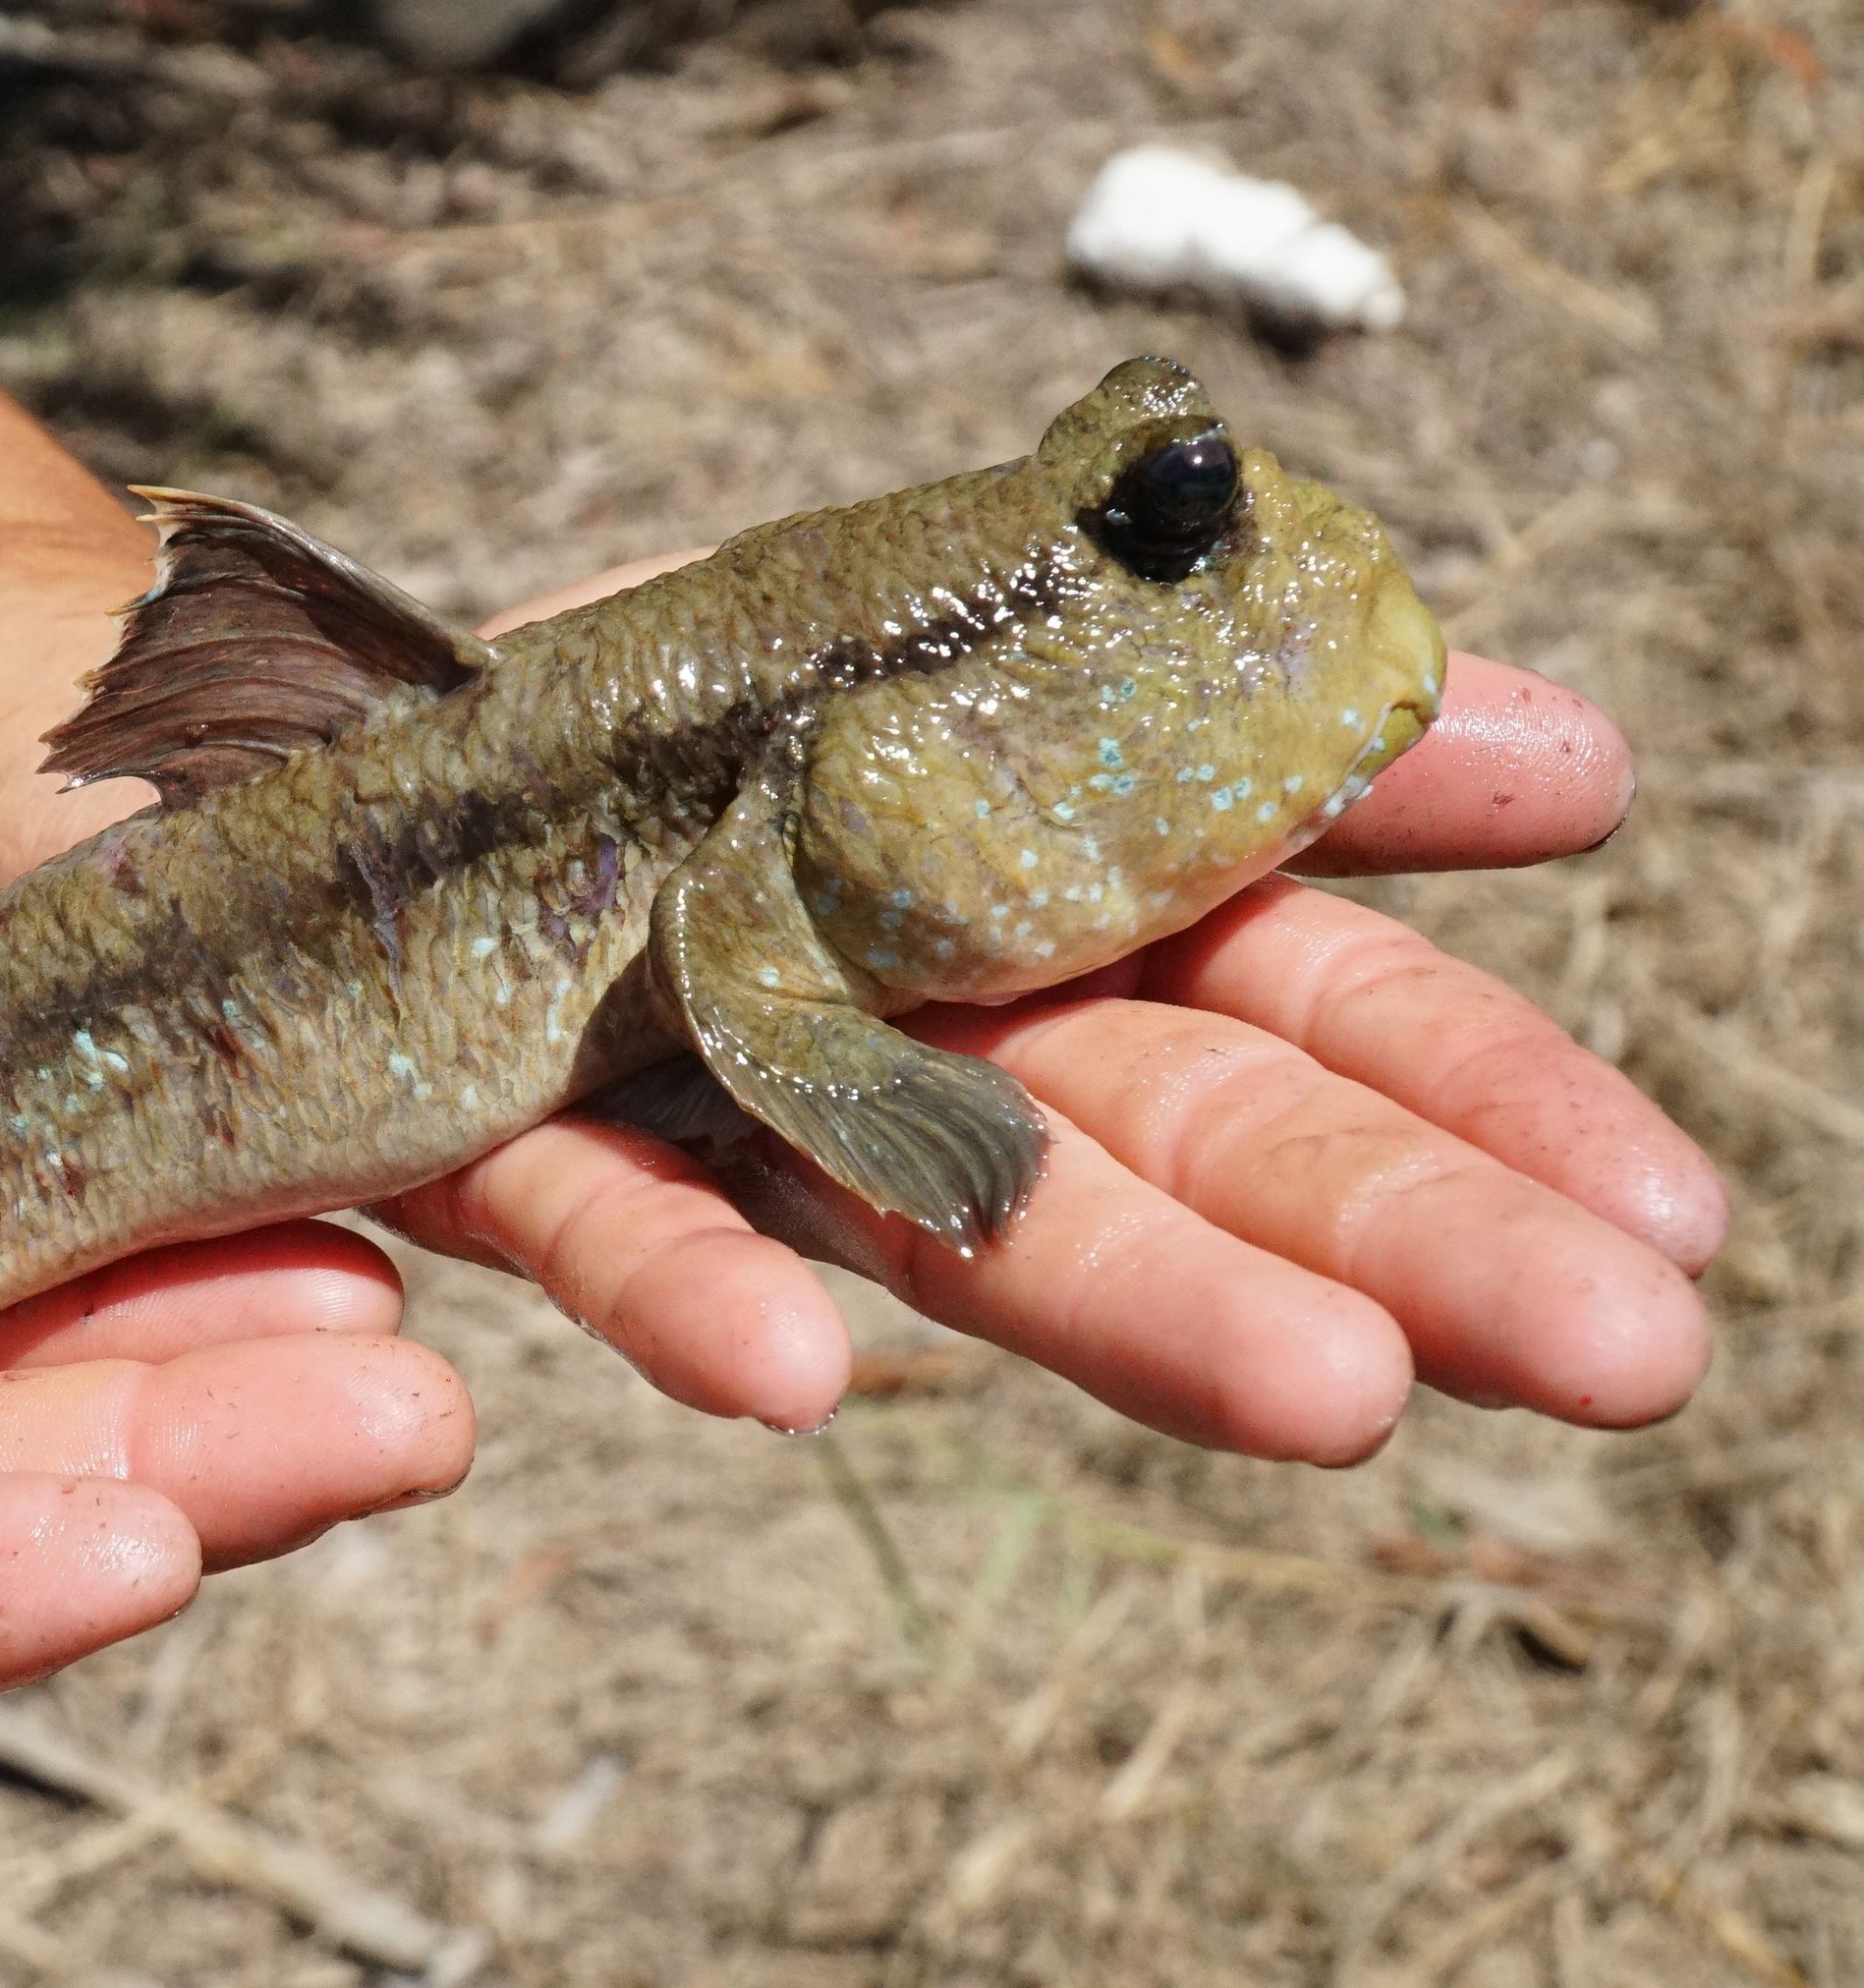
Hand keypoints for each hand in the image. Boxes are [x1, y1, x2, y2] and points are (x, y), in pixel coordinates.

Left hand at [376, 563, 1717, 1460]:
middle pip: (1172, 1138)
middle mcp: (909, 1042)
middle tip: (1624, 1359)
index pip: (1303, 1012)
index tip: (1677, 1215)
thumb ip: (1254, 719)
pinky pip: (607, 1219)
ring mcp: (721, 1104)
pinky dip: (697, 1296)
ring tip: (1326, 1397)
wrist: (355, 738)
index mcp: (1041, 921)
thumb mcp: (997, 636)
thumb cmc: (692, 703)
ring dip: (1130, 1298)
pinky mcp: (510, 1134)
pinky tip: (793, 1378)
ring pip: (942, 1217)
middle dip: (1388, 1234)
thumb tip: (1582, 752)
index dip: (1479, 1104)